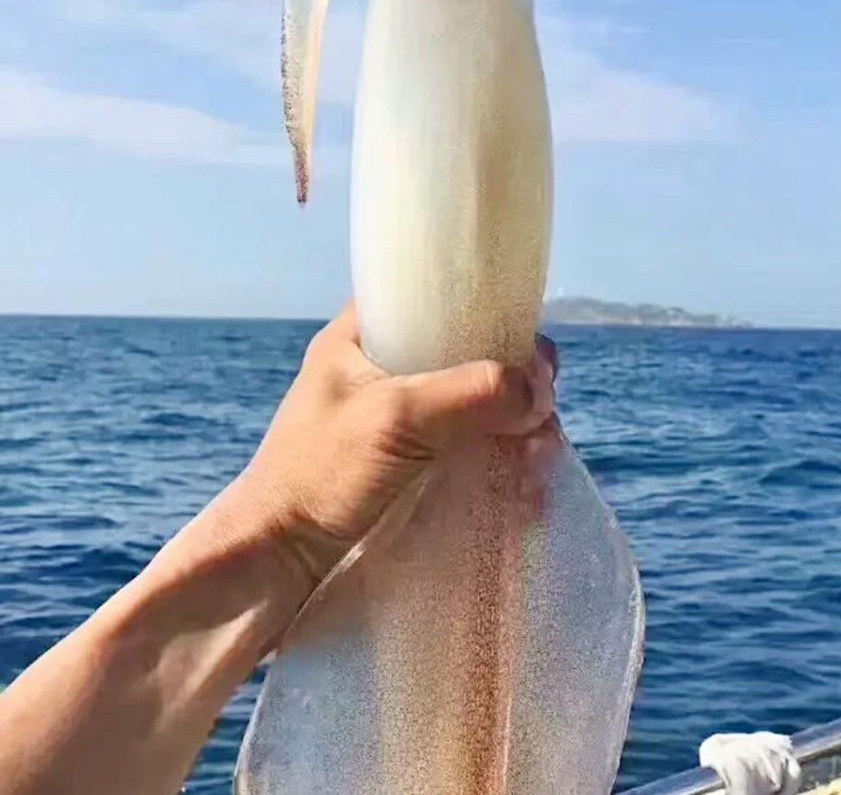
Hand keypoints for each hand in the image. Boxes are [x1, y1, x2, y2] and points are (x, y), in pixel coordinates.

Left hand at [233, 303, 557, 589]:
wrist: (274, 568)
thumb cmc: (320, 477)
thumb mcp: (398, 417)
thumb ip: (473, 392)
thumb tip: (542, 389)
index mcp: (362, 336)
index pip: (434, 295)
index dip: (487, 311)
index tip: (527, 346)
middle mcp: (382, 371)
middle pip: (468, 356)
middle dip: (513, 384)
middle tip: (540, 414)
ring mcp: (396, 423)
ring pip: (474, 408)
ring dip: (514, 430)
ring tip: (539, 460)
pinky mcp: (409, 469)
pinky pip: (468, 450)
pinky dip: (499, 462)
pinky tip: (525, 486)